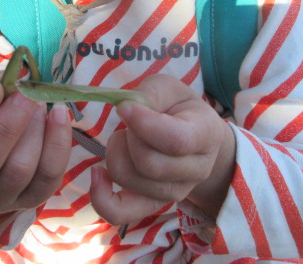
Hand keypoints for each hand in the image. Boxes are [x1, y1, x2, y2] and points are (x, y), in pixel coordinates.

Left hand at [90, 74, 235, 224]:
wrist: (195, 139)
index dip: (144, 124)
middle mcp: (196, 170)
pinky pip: (119, 212)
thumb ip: (151, 93)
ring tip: (126, 138)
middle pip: (147, 162)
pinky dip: (101, 195)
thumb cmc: (178, 108)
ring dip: (116, 153)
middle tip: (130, 122)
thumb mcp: (169, 89)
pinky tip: (97, 172)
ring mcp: (175, 192)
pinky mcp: (151, 206)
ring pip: (129, 179)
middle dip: (128, 136)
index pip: (176, 140)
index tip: (125, 108)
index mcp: (205, 134)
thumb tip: (127, 108)